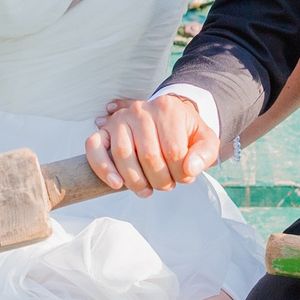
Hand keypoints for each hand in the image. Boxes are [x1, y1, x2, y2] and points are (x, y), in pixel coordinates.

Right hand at [85, 94, 215, 195]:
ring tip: (147, 190)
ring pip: (123, 155)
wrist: (166, 119)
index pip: (173, 151)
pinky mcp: (103, 130)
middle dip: (160, 180)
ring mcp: (119, 119)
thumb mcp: (205, 140)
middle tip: (167, 185)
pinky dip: (103, 168)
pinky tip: (116, 183)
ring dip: (136, 181)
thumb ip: (205, 154)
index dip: (180, 173)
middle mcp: (140, 109)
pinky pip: (94, 148)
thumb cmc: (185, 132)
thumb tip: (190, 169)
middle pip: (149, 156)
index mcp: (167, 108)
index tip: (184, 178)